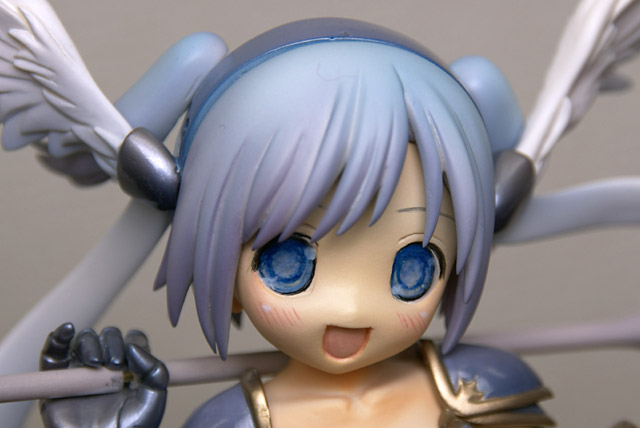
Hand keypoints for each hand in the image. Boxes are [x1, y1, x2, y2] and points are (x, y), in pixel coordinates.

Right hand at [39, 323, 167, 427]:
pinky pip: (53, 354)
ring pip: (84, 340)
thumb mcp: (154, 397)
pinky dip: (58, 338)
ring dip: (89, 342)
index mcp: (132, 368)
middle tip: (114, 364)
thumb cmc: (131, 427)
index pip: (133, 340)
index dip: (133, 341)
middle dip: (112, 342)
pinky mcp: (57, 379)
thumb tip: (132, 346)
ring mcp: (82, 370)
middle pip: (108, 336)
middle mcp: (107, 365)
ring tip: (95, 363)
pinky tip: (67, 330)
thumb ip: (154, 369)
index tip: (132, 355)